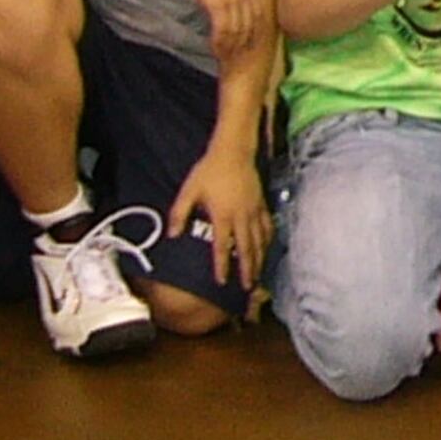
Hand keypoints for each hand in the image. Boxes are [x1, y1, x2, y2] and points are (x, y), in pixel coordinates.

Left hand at [163, 145, 271, 294]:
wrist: (234, 151)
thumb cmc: (209, 171)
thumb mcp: (189, 190)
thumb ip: (179, 213)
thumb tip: (172, 235)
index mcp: (223, 215)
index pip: (222, 247)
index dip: (222, 266)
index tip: (222, 282)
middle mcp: (241, 217)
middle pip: (246, 249)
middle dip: (247, 270)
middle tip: (248, 288)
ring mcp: (254, 211)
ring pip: (259, 241)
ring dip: (259, 260)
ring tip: (258, 275)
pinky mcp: (262, 204)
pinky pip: (268, 227)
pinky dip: (268, 240)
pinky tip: (267, 249)